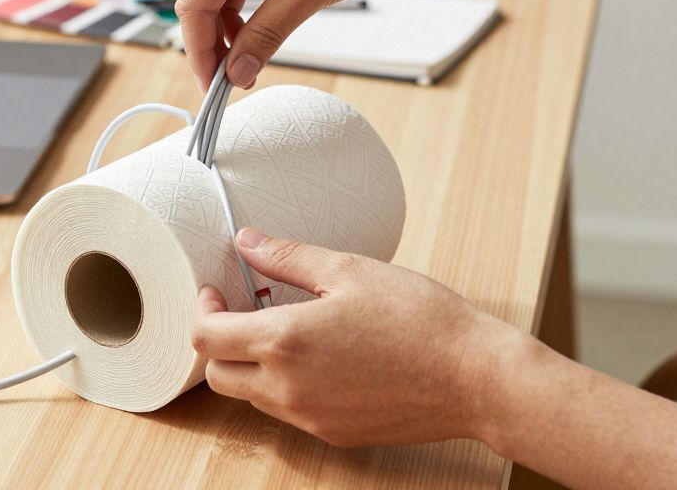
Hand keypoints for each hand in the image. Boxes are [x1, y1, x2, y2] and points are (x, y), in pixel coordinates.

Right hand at [175, 0, 421, 89]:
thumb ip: (265, 36)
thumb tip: (235, 75)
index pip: (194, 2)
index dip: (199, 49)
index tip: (212, 87)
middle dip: (210, 44)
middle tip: (228, 84)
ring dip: (224, 34)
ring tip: (242, 68)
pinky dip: (238, 18)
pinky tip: (250, 41)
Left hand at [191, 228, 529, 447]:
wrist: (476, 378)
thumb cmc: (421, 320)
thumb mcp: (349, 270)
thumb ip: (287, 257)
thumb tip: (247, 241)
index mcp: (285, 342)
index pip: (206, 337)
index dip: (201, 310)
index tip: (215, 291)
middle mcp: (288, 388)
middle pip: (218, 375)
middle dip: (218, 342)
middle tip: (241, 311)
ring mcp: (310, 417)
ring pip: (251, 397)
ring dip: (251, 366)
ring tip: (285, 330)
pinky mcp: (333, 434)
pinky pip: (288, 412)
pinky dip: (285, 386)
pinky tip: (318, 359)